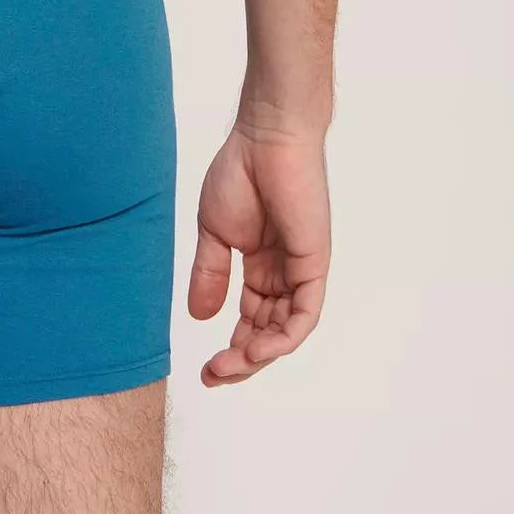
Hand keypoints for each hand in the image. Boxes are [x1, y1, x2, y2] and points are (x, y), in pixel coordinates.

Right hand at [188, 118, 329, 386]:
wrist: (265, 138)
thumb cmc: (240, 172)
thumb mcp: (215, 232)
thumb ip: (210, 273)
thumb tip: (200, 317)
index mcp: (260, 265)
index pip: (250, 319)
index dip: (231, 348)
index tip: (205, 369)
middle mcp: (283, 274)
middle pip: (267, 332)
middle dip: (241, 360)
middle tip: (214, 375)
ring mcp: (300, 270)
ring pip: (285, 331)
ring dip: (258, 355)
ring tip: (229, 366)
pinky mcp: (313, 264)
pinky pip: (303, 315)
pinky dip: (282, 337)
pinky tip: (256, 349)